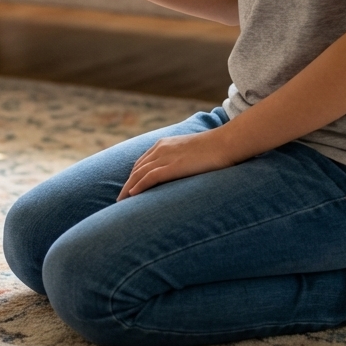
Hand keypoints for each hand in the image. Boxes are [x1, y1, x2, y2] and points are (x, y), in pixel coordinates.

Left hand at [118, 128, 237, 199]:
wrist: (226, 143)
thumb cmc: (214, 149)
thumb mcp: (192, 152)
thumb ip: (182, 159)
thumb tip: (182, 171)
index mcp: (164, 144)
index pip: (142, 162)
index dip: (133, 177)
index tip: (128, 189)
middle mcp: (161, 149)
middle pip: (137, 169)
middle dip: (127, 184)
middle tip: (119, 199)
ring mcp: (166, 157)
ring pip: (139, 174)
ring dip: (128, 188)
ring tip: (120, 202)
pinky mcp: (173, 166)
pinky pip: (150, 177)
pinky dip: (138, 186)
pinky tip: (132, 196)